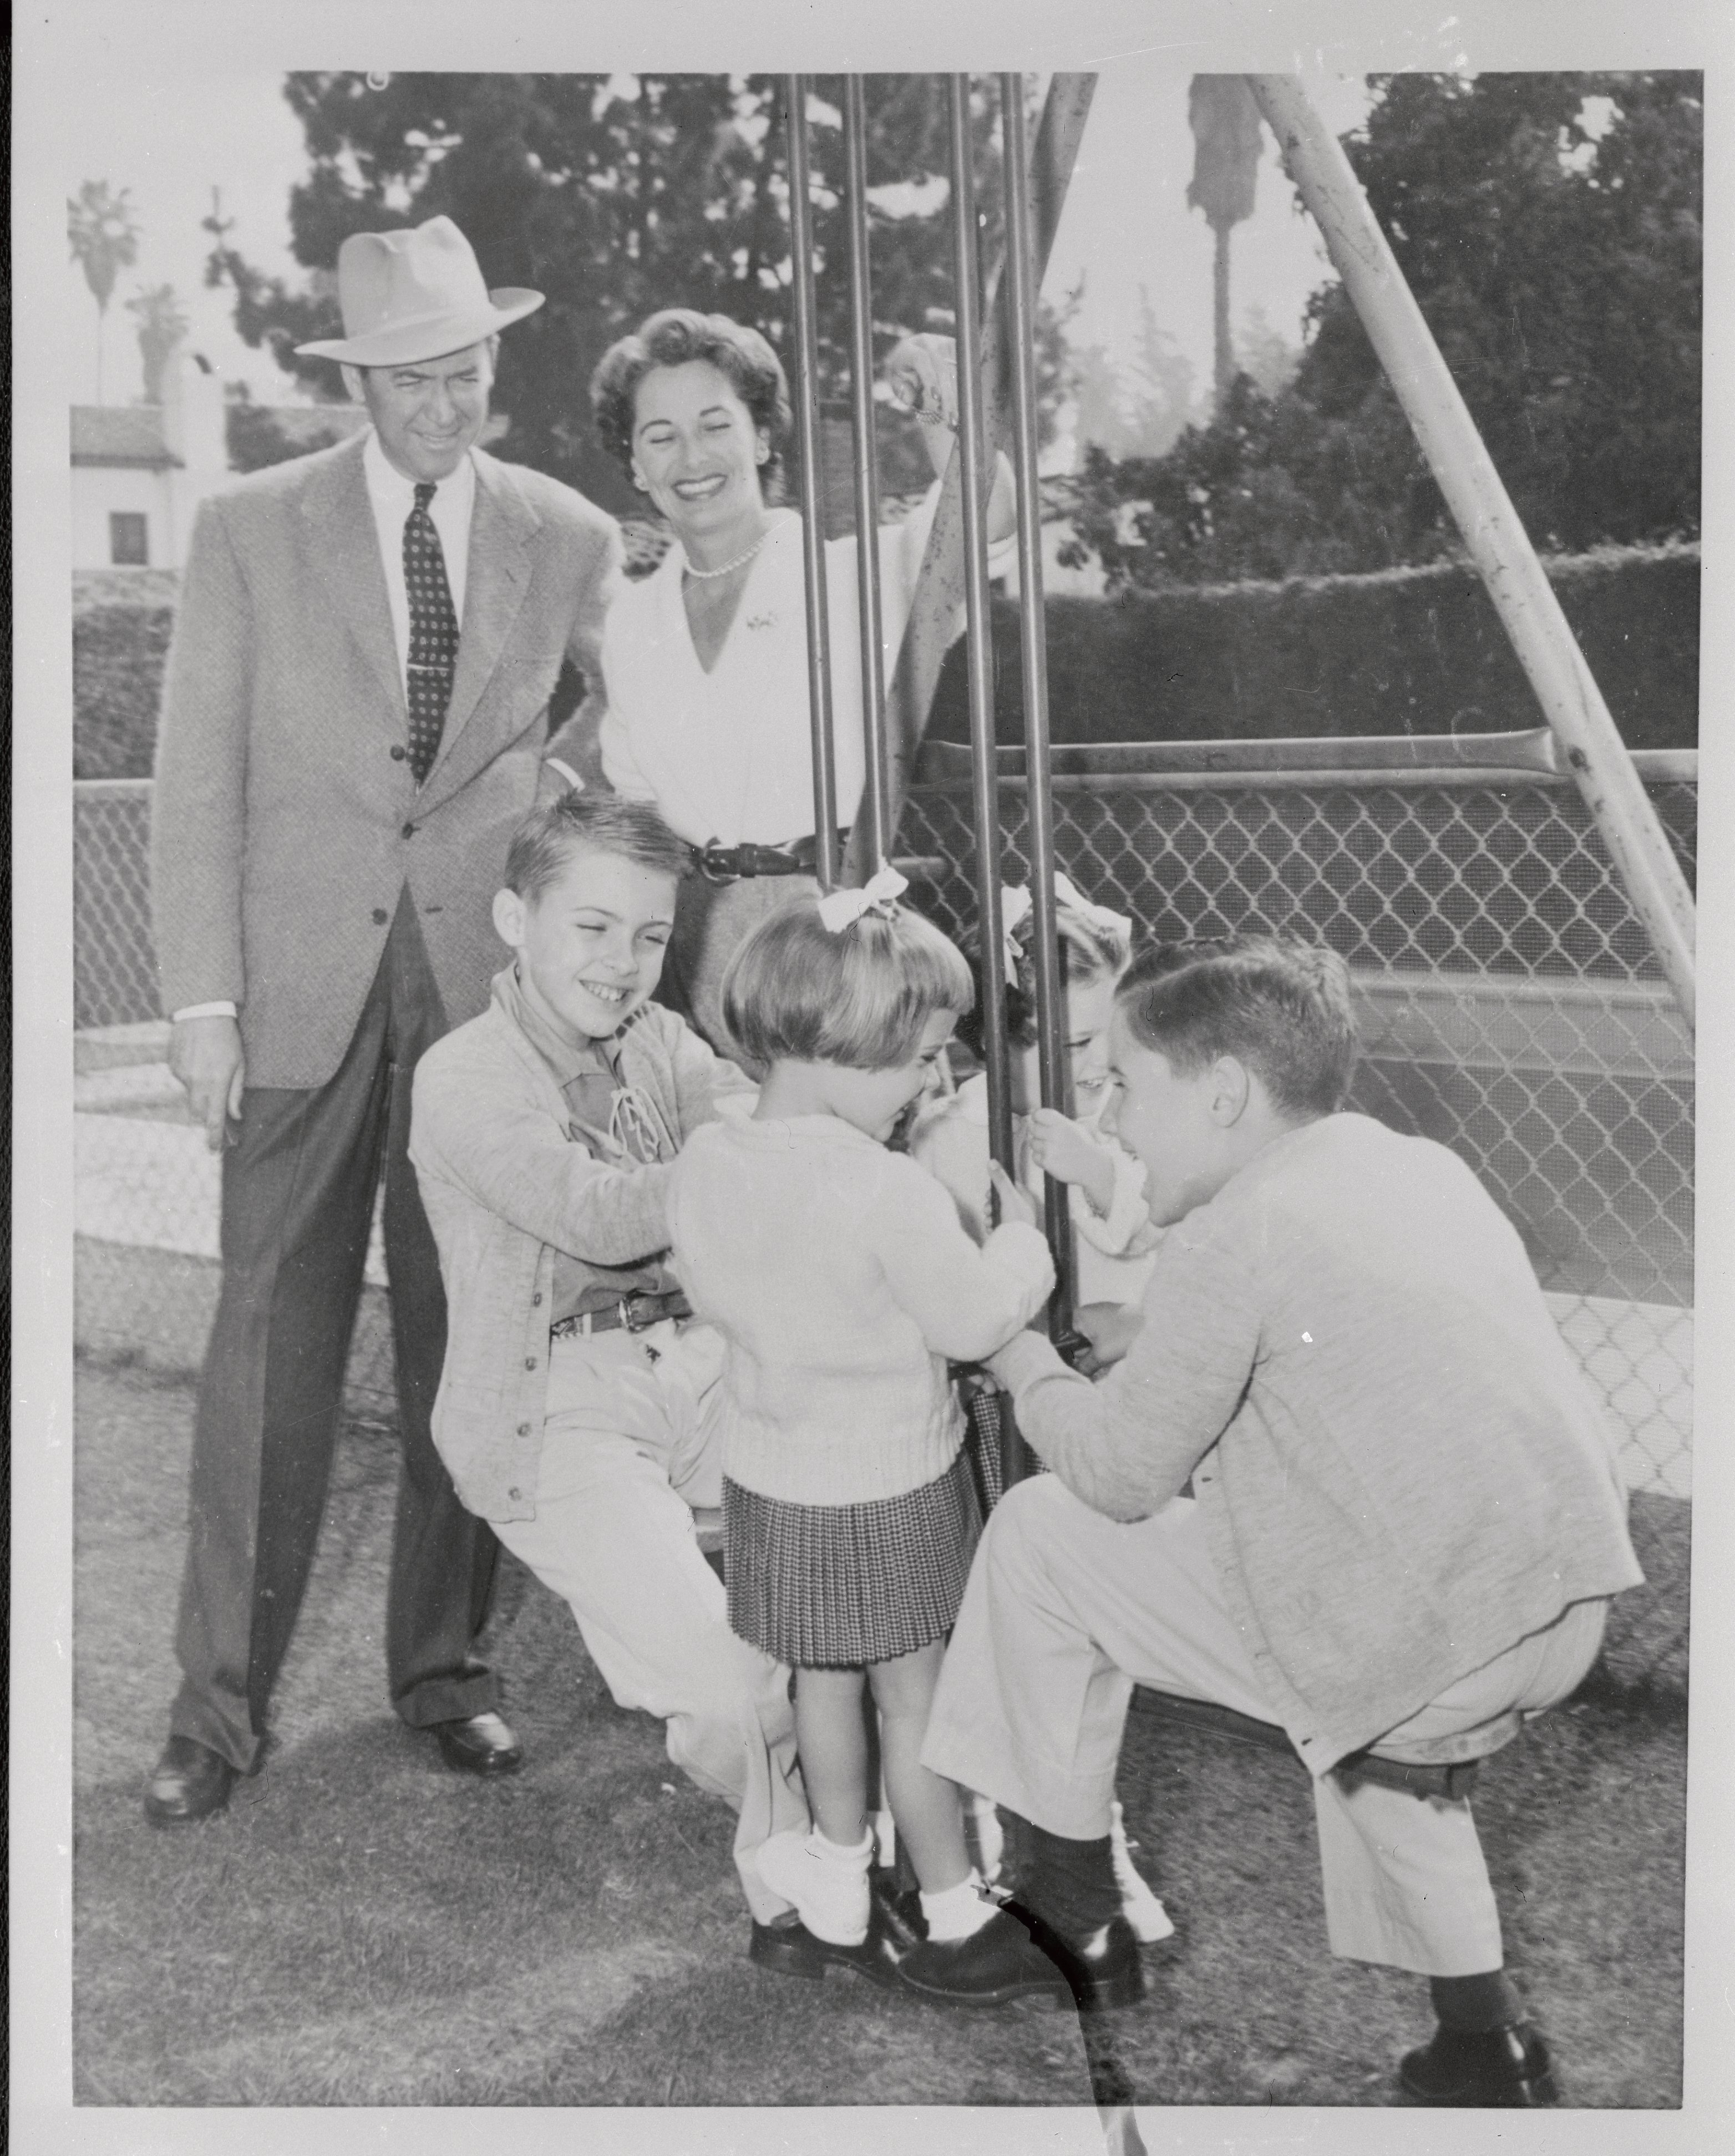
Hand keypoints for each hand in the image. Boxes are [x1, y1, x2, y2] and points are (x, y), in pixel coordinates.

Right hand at [169, 1015, 244, 1151]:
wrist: (201, 1013)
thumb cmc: (227, 1038)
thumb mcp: (240, 1064)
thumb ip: (236, 1092)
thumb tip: (235, 1115)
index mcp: (216, 1084)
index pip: (214, 1120)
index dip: (214, 1137)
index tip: (215, 1150)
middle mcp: (196, 1083)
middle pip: (199, 1113)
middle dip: (208, 1119)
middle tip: (220, 1120)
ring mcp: (181, 1075)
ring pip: (191, 1097)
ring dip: (202, 1096)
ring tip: (212, 1076)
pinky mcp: (173, 1066)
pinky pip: (183, 1081)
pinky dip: (192, 1079)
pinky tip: (201, 1063)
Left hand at [883, 333, 958, 432]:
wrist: (910, 358)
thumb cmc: (902, 374)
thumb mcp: (896, 384)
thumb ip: (902, 391)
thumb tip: (911, 398)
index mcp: (908, 349)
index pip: (921, 360)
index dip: (930, 378)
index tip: (936, 398)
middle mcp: (927, 342)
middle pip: (941, 368)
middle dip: (947, 394)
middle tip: (950, 417)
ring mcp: (943, 342)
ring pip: (955, 370)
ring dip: (957, 394)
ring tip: (955, 416)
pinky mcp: (955, 347)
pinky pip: (962, 369)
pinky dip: (962, 388)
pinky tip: (959, 405)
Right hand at [987, 1158, 1037, 1232]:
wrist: (1017, 1245)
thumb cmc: (1017, 1220)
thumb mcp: (1008, 1195)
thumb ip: (1000, 1179)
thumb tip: (992, 1162)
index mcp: (1025, 1198)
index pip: (1010, 1186)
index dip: (997, 1188)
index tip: (990, 1192)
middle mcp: (1021, 1209)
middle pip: (1000, 1200)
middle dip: (990, 1204)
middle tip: (988, 1208)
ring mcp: (1014, 1221)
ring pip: (996, 1212)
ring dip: (989, 1215)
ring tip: (989, 1220)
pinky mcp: (1008, 1231)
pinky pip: (996, 1224)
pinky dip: (991, 1225)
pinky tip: (991, 1227)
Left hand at [1026, 1109, 1115, 1213]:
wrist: (1093, 1166)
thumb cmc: (1084, 1146)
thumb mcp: (1074, 1127)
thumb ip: (1056, 1121)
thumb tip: (1034, 1114)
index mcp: (1061, 1123)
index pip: (1038, 1114)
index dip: (1037, 1118)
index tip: (1040, 1122)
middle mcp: (1054, 1133)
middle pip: (1033, 1129)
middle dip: (1039, 1134)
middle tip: (1049, 1139)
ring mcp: (1049, 1148)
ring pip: (1033, 1143)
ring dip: (1040, 1147)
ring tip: (1054, 1151)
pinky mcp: (1047, 1161)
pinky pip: (1035, 1157)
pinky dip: (1041, 1159)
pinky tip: (1053, 1159)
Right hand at [1072, 1301, 1141, 1376]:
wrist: (1152, 1326)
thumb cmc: (1120, 1337)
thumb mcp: (1099, 1356)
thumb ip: (1084, 1366)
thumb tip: (1076, 1374)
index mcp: (1079, 1315)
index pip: (1067, 1339)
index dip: (1072, 1355)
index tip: (1079, 1368)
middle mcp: (1088, 1311)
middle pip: (1080, 1338)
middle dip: (1086, 1355)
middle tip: (1093, 1368)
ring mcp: (1103, 1312)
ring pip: (1094, 1338)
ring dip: (1097, 1352)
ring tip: (1104, 1364)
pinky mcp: (1116, 1317)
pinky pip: (1105, 1334)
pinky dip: (1107, 1345)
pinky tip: (1113, 1355)